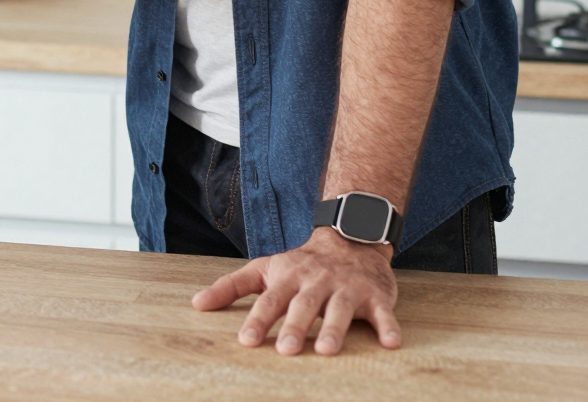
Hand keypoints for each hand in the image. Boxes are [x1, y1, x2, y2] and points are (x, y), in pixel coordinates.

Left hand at [192, 227, 401, 354]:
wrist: (350, 238)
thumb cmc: (301, 264)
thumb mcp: (264, 269)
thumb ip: (231, 287)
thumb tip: (196, 304)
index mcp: (289, 278)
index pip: (270, 300)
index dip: (258, 320)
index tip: (246, 340)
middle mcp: (316, 282)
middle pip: (304, 305)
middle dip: (295, 326)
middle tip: (285, 350)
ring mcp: (346, 288)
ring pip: (340, 309)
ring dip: (334, 329)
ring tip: (326, 351)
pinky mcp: (375, 296)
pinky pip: (382, 312)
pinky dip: (388, 326)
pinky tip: (391, 343)